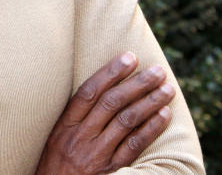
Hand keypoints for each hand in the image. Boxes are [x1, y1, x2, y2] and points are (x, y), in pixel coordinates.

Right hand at [35, 52, 174, 174]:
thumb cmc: (55, 165)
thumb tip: (96, 90)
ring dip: (150, 102)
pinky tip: (164, 114)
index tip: (128, 58)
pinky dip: (151, 128)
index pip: (89, 92)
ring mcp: (97, 155)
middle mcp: (80, 137)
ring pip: (126, 121)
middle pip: (112, 103)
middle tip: (157, 70)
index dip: (110, 73)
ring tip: (167, 88)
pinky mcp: (112, 171)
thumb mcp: (54, 138)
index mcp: (64, 125)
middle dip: (136, 84)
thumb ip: (73, 118)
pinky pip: (135, 146)